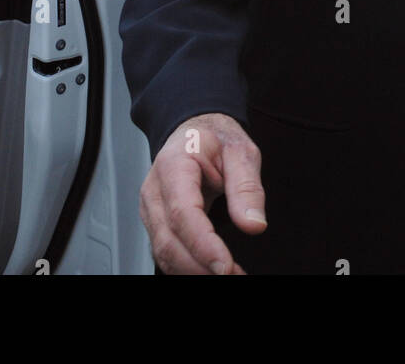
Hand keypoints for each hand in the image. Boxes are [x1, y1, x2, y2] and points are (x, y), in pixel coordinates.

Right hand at [139, 112, 265, 273]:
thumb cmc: (214, 139)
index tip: (225, 266)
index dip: (202, 244)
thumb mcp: (241, 152)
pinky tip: (212, 270)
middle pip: (168, 240)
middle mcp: (154, 190)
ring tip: (230, 274)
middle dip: (200, 266)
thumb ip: (247, 187)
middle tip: (234, 274)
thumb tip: (253, 224)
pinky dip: (188, 267)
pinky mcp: (156, 223)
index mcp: (174, 165)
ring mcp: (151, 209)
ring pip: (163, 252)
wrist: (195, 130)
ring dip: (194, 271)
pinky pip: (165, 252)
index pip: (182, 213)